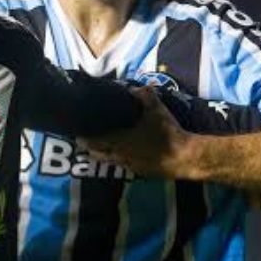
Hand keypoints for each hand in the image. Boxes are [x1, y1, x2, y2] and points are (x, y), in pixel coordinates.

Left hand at [80, 87, 195, 178]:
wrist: (185, 157)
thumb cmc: (167, 132)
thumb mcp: (157, 109)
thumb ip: (144, 95)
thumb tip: (135, 88)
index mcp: (119, 141)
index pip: (93, 140)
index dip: (83, 136)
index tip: (76, 131)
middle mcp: (120, 156)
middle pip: (96, 153)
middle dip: (88, 146)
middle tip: (82, 139)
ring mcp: (129, 166)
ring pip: (108, 160)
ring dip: (101, 154)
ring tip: (98, 146)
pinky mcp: (140, 172)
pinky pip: (122, 165)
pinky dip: (117, 159)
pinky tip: (122, 153)